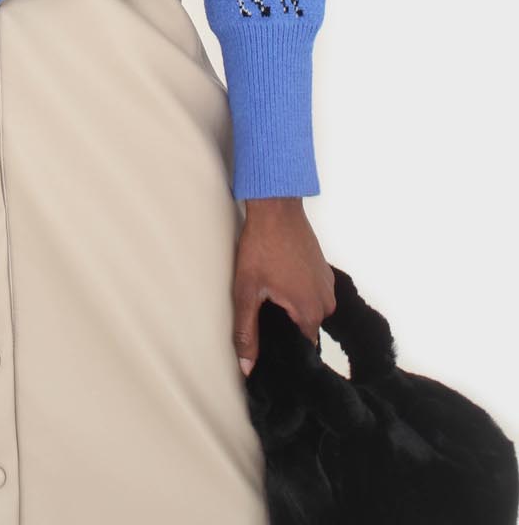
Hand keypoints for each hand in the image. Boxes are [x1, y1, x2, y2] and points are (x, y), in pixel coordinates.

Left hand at [232, 196, 335, 376]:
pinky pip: (311, 294)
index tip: (268, 348)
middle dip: (284, 329)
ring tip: (267, 299)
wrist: (276, 207)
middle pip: (304, 331)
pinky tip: (277, 285)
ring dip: (290, 310)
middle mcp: (326, 302)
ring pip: (307, 311)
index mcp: (310, 312)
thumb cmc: (262, 245)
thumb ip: (247, 332)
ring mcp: (327, 285)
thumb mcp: (247, 291)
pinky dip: (296, 295)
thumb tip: (247, 367)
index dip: (283, 352)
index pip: (301, 350)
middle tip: (261, 317)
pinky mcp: (323, 271)